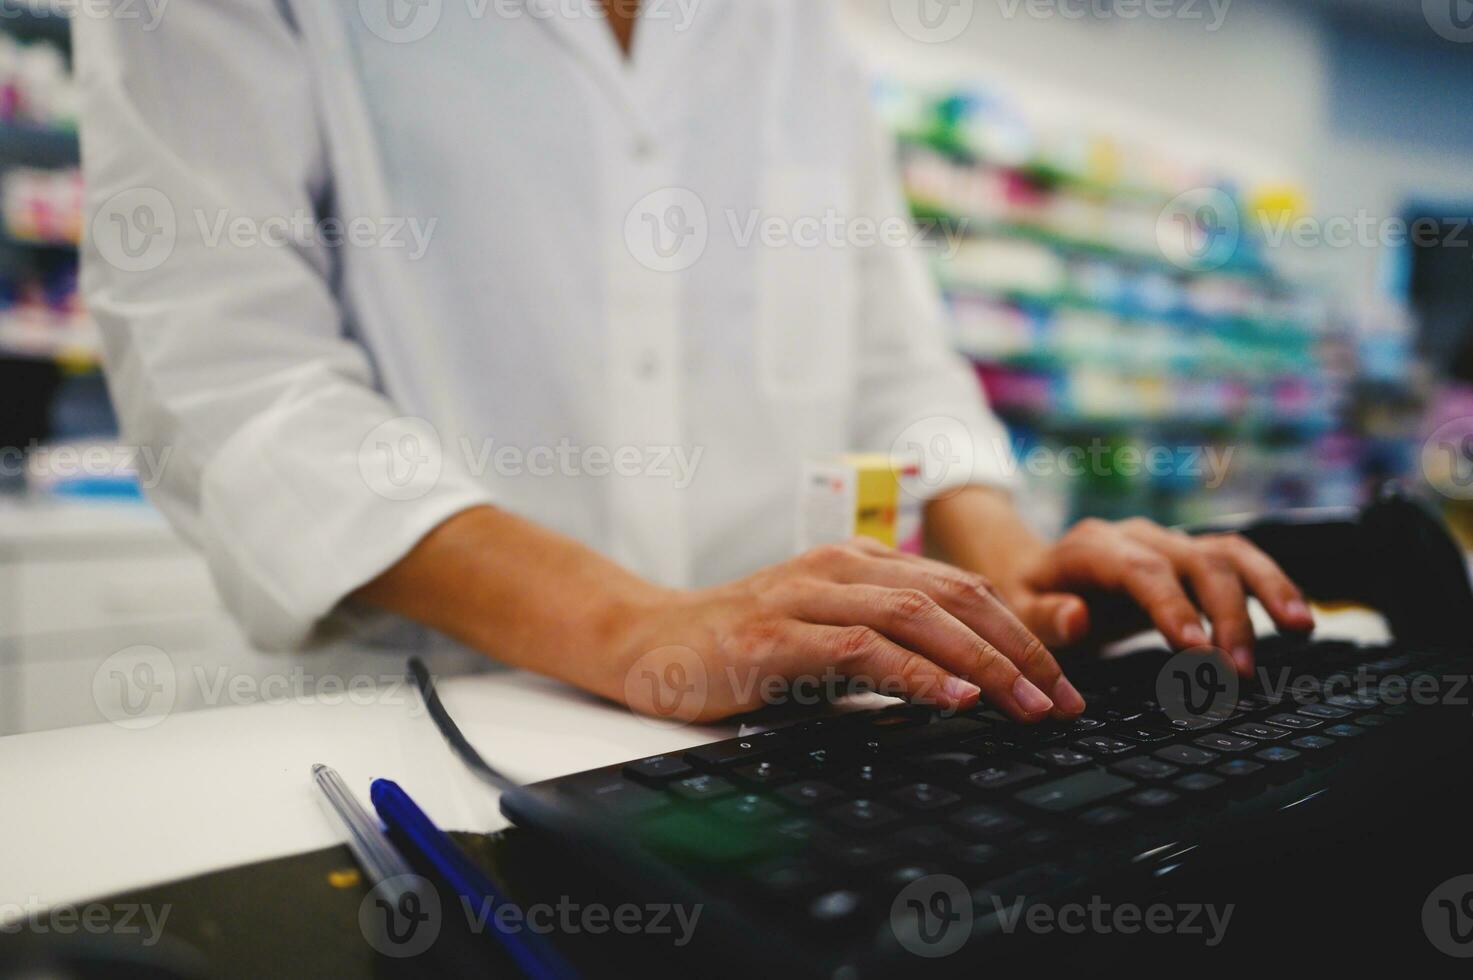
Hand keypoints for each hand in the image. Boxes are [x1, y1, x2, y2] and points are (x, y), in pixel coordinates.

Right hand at [607, 538, 1086, 723]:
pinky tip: (954, 700)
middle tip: (1063, 701)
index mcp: (858, 562)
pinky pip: (861, 649)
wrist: (647, 642)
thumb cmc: (740, 648)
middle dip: (1020, 650)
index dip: (1020, 632)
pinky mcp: (775, 635)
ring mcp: (805, 596)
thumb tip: (966, 685)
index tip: (1061, 683)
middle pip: (954, 596)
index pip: (960, 587)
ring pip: (918, 616)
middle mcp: (839, 567)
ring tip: (1028, 706)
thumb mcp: (823, 638)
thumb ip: (884, 644)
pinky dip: (915, 673)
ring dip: (984, 664)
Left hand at [1000, 517, 1314, 675]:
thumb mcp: (1017, 612)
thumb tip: (1078, 616)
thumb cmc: (1027, 598)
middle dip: (1225, 614)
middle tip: (1238, 670)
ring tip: (1299, 629)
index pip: (1141, 570)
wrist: (1033, 571)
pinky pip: (1238, 561)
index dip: (1173, 606)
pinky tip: (1297, 617)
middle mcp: (1137, 536)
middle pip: (1195, 561)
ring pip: (1228, 553)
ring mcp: (1167, 543)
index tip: (1197, 649)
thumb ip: (1045, 616)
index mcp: (1091, 547)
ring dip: (1266, 589)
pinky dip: (1271, 584)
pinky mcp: (1189, 557)